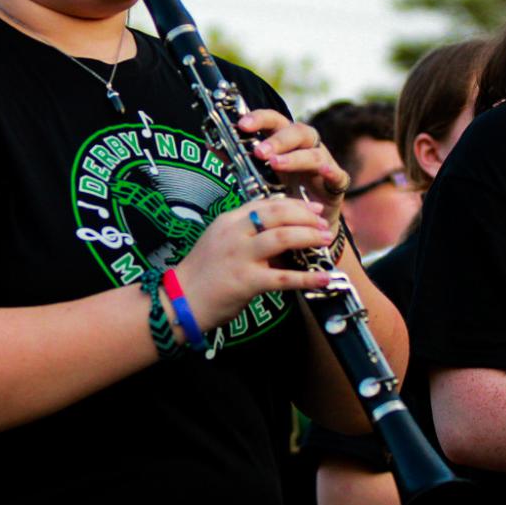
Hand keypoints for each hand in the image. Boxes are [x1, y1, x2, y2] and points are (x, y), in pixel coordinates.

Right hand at [172, 195, 334, 331]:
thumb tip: (279, 233)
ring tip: (326, 241)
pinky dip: (307, 278)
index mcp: (229, 221)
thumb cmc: (202, 274)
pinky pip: (284, 277)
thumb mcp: (219, 242)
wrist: (180, 300)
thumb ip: (245, 234)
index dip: (294, 204)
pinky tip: (324, 278)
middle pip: (278, 214)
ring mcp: (240, 256)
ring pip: (283, 237)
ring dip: (309, 237)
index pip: (266, 204)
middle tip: (324, 224)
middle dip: (306, 217)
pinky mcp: (246, 281)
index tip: (312, 209)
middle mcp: (234, 233)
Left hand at [238, 110, 346, 230]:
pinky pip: (337, 175)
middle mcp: (307, 148)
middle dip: (277, 139)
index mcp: (287, 142)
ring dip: (294, 158)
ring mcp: (324, 164)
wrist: (308, 224)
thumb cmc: (284, 193)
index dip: (260, 119)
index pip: (275, 121)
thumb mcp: (259, 176)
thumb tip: (211, 145)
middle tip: (259, 152)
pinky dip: (331, 172)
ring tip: (275, 165)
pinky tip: (323, 172)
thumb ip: (238, 160)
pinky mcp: (336, 184)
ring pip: (314, 153)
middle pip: (297, 131)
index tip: (242, 124)